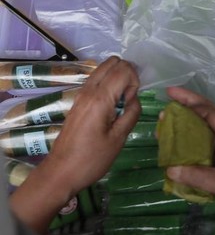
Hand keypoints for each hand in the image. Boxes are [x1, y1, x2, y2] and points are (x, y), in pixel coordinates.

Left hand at [10, 57, 141, 234]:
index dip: (135, 82)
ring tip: (121, 103)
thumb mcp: (119, 139)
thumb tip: (134, 99)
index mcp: (100, 99)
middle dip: (127, 74)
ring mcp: (81, 94)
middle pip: (113, 62)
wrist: (61, 172)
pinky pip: (97, 80)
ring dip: (117, 78)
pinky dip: (109, 84)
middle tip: (129, 98)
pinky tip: (111, 106)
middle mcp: (89, 91)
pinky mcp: (78, 101)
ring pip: (103, 68)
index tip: (131, 102)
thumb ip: (131, 114)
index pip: (123, 70)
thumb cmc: (91, 159)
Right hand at [164, 87, 214, 234]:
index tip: (170, 93)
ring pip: (206, 136)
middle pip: (208, 119)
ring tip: (166, 127)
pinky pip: (207, 153)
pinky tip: (177, 153)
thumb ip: (200, 176)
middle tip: (166, 101)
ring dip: (187, 132)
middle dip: (188, 109)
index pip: (211, 113)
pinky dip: (192, 151)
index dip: (190, 102)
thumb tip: (170, 169)